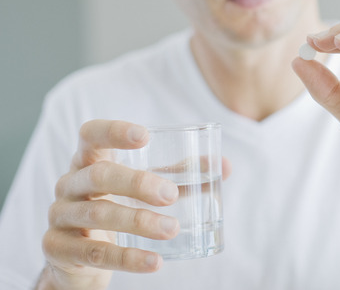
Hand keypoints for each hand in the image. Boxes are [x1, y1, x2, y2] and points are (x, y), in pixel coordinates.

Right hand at [40, 120, 179, 288]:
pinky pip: (95, 253)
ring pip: (98, 214)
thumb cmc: (115, 206)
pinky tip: (155, 262)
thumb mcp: (142, 188)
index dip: (113, 131)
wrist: (77, 256)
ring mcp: (60, 216)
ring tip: (172, 229)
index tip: (144, 136)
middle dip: (138, 183)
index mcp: (88, 161)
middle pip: (99, 175)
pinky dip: (128, 258)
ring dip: (139, 221)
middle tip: (171, 195)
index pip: (90, 135)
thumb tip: (224, 167)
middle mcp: (69, 184)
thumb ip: (180, 175)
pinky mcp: (58, 249)